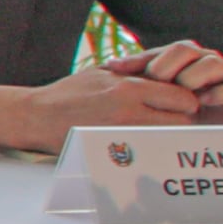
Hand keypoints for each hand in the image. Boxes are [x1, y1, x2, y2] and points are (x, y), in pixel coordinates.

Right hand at [0, 62, 208, 152]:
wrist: (37, 116)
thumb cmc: (70, 92)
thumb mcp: (103, 72)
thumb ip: (136, 72)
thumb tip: (168, 75)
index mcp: (130, 88)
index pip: (183, 98)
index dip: (185, 101)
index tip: (176, 104)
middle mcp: (130, 111)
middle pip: (183, 121)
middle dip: (181, 120)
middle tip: (170, 120)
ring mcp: (123, 134)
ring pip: (169, 139)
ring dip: (168, 136)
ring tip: (157, 132)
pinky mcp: (114, 152)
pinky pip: (148, 152)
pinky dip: (150, 148)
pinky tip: (142, 144)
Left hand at [104, 41, 222, 127]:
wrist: (220, 122)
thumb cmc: (180, 107)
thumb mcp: (155, 94)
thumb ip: (137, 81)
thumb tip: (109, 67)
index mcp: (182, 59)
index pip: (161, 50)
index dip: (140, 60)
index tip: (116, 71)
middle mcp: (202, 62)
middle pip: (185, 49)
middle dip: (167, 65)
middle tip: (155, 82)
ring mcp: (222, 77)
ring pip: (213, 63)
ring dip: (194, 76)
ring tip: (182, 91)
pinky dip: (219, 93)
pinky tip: (204, 101)